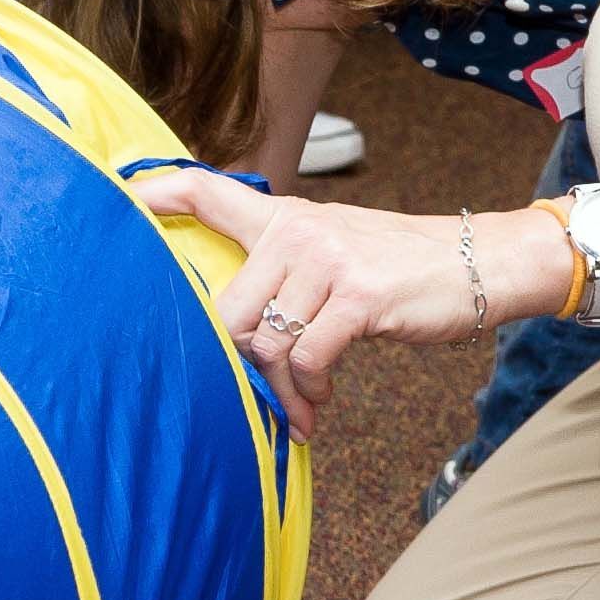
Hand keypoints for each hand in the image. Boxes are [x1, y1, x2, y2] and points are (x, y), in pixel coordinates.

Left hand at [132, 170, 564, 440]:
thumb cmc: (398, 269)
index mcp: (284, 219)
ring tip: (302, 406)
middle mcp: (297, 232)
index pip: (209, 192)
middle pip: (227, 311)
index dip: (160, 193)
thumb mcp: (333, 250)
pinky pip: (307, 357)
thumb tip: (234, 330)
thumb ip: (283, 272)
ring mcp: (326, 261)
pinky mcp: (356, 296)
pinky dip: (311, 388)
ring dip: (282, 389)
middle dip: (241, 366)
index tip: (122, 195)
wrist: (478, 264)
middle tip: (261, 396)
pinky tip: (322, 396)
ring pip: (268, 343)